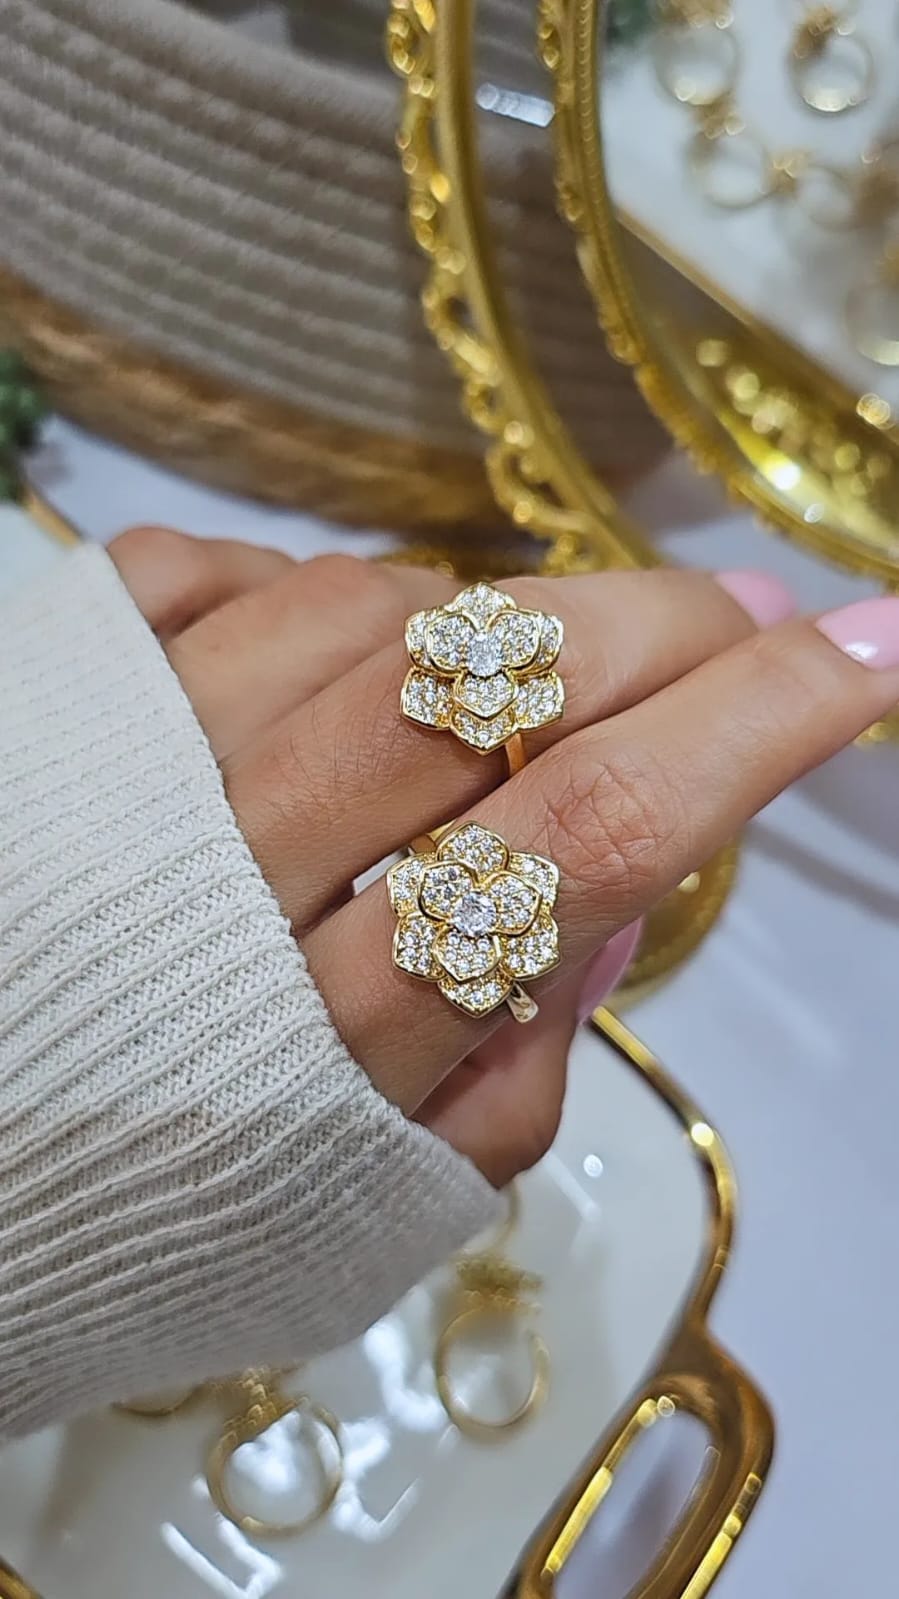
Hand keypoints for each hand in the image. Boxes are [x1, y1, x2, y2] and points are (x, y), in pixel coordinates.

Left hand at [110, 527, 898, 1185]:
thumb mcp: (367, 1210)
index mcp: (327, 1046)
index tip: (872, 649)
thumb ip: (512, 1070)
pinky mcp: (45, 702)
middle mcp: (222, 888)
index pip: (591, 834)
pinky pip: (211, 574)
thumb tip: (622, 890)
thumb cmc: (165, 1209)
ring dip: (489, 619)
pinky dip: (319, 590)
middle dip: (656, 628)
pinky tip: (358, 650)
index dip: (755, 725)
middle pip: (490, 690)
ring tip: (522, 674)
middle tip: (742, 611)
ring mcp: (119, 773)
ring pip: (366, 617)